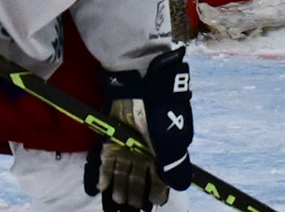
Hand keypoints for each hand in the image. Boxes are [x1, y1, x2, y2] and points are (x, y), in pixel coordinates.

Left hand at [86, 48, 193, 208]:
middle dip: (136, 194)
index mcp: (165, 150)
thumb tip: (184, 187)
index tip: (152, 205)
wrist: (142, 85)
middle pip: (141, 176)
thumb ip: (175, 166)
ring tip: (116, 204)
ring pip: (123, 172)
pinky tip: (100, 188)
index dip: (157, 192)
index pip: (161, 176)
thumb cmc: (162, 114)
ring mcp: (129, 145)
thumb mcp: (173, 141)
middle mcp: (147, 149)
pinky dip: (103, 175)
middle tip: (130, 209)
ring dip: (120, 188)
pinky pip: (106, 161)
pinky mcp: (112, 139)